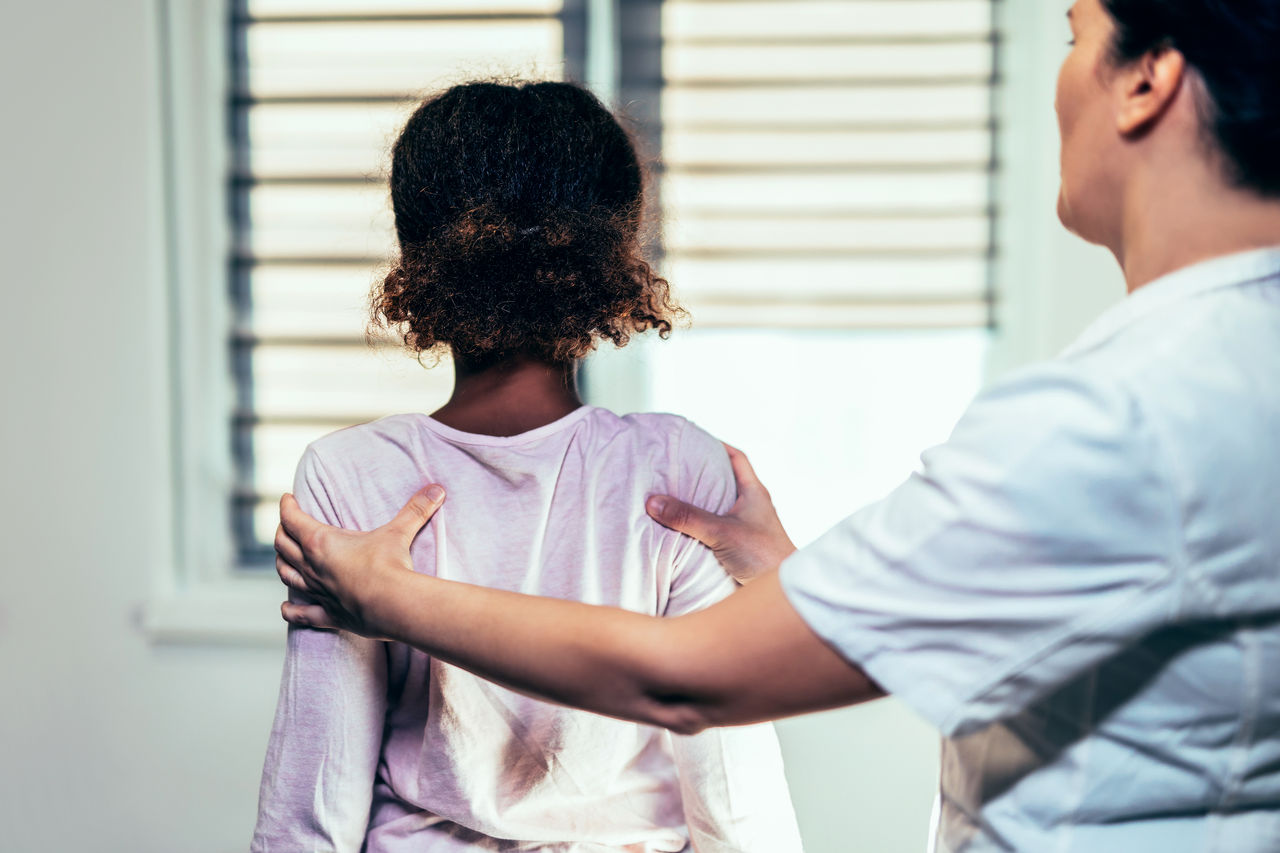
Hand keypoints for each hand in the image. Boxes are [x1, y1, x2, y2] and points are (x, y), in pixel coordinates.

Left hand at [275, 485, 445, 637]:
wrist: (392, 604)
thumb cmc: (390, 565)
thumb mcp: (400, 531)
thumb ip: (416, 508)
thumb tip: (437, 488)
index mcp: (321, 542)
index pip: (292, 519)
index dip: (287, 506)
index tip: (288, 498)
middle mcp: (312, 566)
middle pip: (283, 546)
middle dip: (282, 532)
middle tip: (287, 524)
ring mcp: (317, 592)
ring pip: (287, 575)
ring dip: (282, 564)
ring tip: (284, 557)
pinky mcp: (327, 615)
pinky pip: (301, 614)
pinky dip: (291, 611)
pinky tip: (285, 608)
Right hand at [646, 444, 796, 583]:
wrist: (783, 589)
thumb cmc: (763, 555)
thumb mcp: (721, 532)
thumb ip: (687, 517)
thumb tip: (652, 501)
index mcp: (754, 493)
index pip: (737, 458)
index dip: (717, 446)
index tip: (695, 441)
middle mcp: (754, 506)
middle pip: (727, 480)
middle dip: (703, 474)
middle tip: (677, 468)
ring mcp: (750, 527)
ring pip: (723, 506)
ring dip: (702, 502)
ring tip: (674, 497)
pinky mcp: (744, 547)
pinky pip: (720, 528)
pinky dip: (704, 525)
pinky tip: (686, 530)